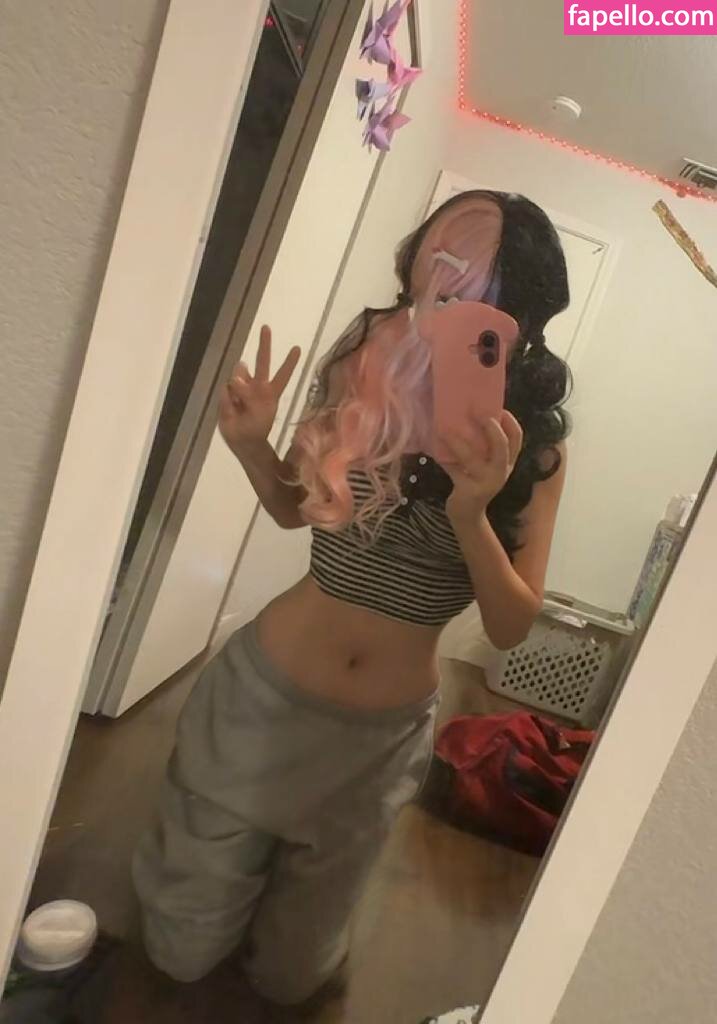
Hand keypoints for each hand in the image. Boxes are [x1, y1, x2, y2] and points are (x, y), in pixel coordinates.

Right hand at [218, 326, 300, 454]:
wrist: (242, 442)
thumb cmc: (254, 429)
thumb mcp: (257, 412)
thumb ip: (247, 392)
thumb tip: (237, 373)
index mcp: (270, 392)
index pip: (282, 374)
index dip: (289, 362)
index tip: (297, 347)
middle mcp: (258, 386)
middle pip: (262, 362)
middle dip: (264, 345)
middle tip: (266, 327)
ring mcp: (243, 388)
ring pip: (239, 373)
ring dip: (239, 384)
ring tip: (241, 405)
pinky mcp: (229, 392)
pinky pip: (227, 387)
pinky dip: (228, 396)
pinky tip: (232, 407)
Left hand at [442, 411, 522, 526]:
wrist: (467, 515)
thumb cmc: (474, 482)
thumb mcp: (485, 466)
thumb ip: (483, 448)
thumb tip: (467, 416)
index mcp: (507, 462)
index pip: (517, 439)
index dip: (510, 422)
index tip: (499, 409)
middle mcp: (501, 472)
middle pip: (502, 447)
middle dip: (491, 429)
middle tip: (479, 415)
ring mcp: (485, 482)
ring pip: (471, 457)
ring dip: (457, 442)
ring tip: (444, 430)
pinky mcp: (468, 490)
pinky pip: (453, 469)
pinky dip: (443, 458)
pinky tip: (435, 449)